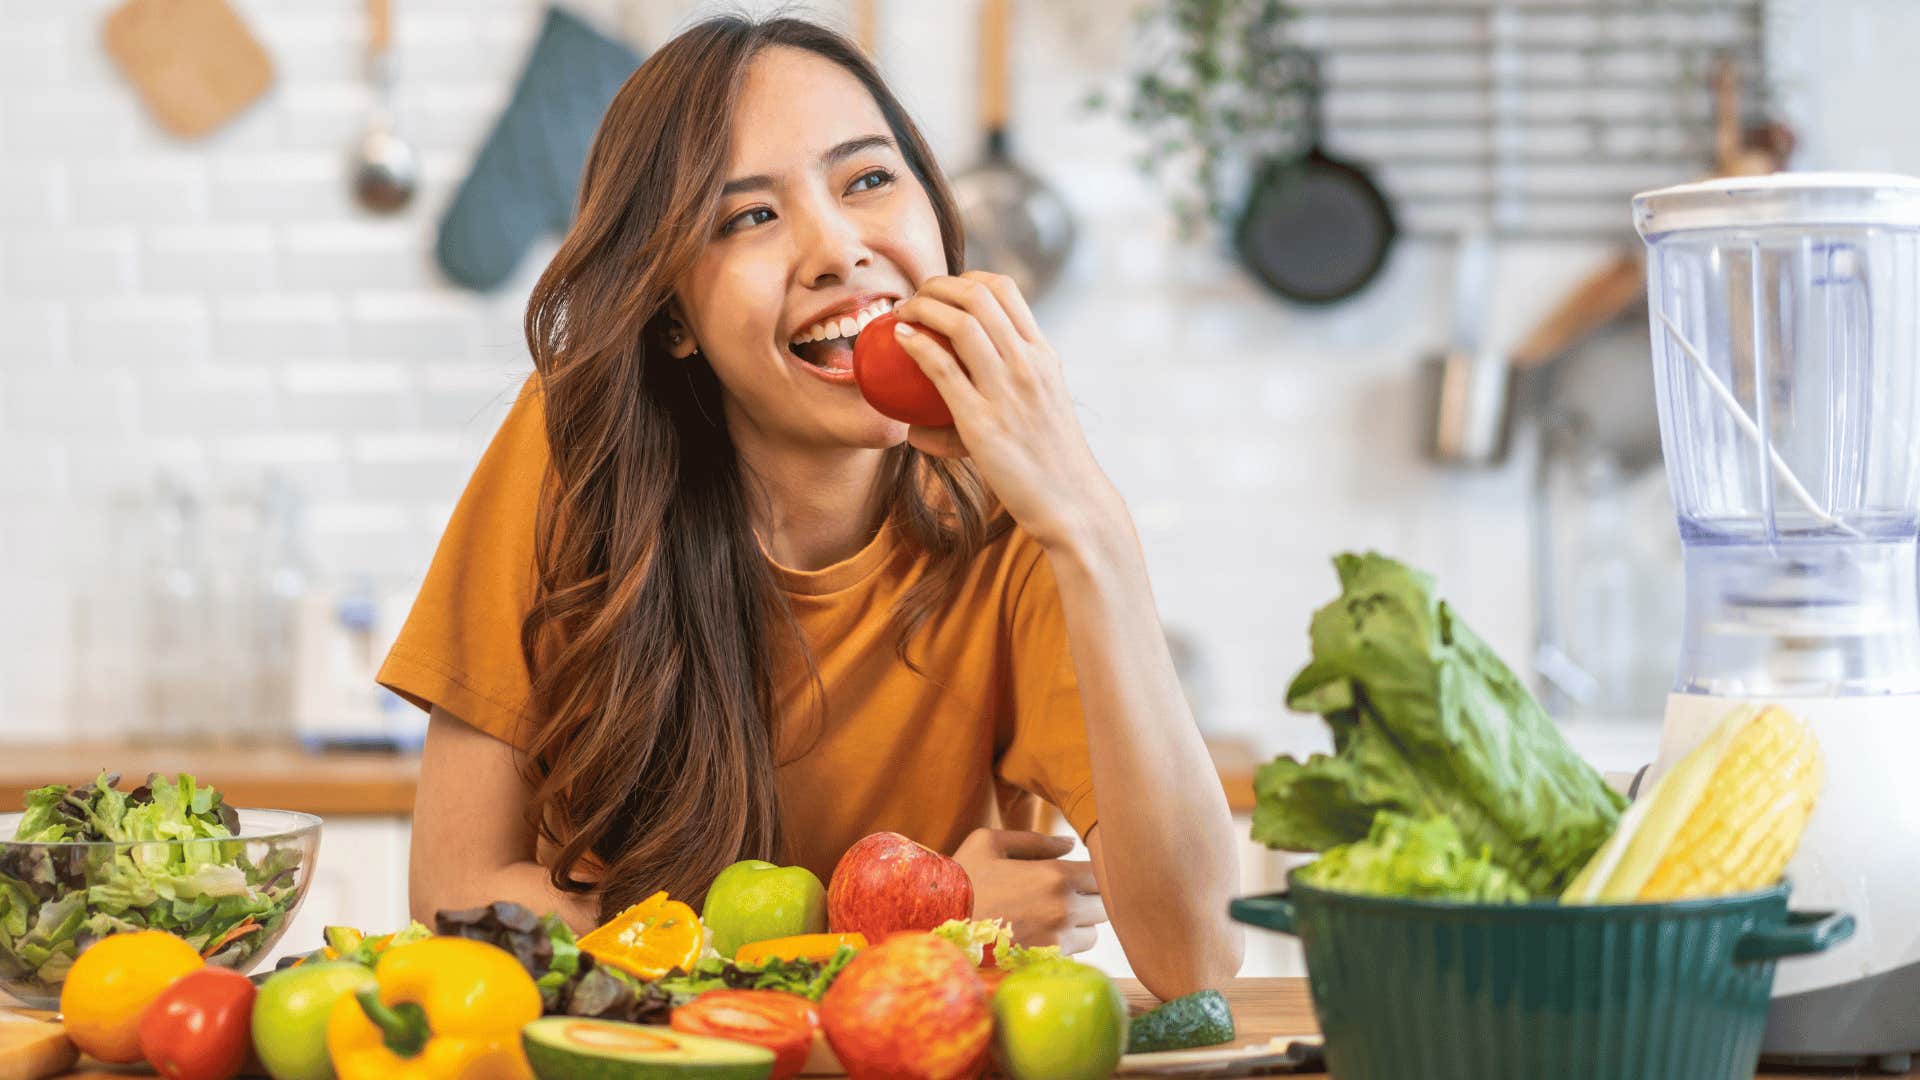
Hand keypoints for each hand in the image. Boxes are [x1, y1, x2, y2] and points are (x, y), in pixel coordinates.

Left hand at [891, 273, 1122, 553]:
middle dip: (937, 284)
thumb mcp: (1041, 406)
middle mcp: (1029, 363)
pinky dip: (917, 345)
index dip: (965, 278)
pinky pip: (942, 369)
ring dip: (922, 306)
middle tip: (914, 297)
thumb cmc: (1051, 460)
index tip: (943, 291)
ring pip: (960, 322)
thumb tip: (962, 388)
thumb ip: (1007, 389)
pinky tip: (900, 339)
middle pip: (978, 295)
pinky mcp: (983, 421)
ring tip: (902, 313)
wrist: (1072, 501)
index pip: (1005, 289)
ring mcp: (1008, 390)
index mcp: (1043, 354)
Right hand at [952, 828, 1106, 953]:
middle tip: (1062, 896)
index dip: (1089, 873)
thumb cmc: (962, 878)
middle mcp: (1063, 909)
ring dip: (1079, 925)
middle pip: (1103, 906)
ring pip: (1092, 933)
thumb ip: (1036, 840)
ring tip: (1050, 917)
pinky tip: (1038, 936)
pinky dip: (1064, 946)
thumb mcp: (990, 843)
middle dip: (1087, 899)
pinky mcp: (1045, 964)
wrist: (935, 924)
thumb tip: (1070, 844)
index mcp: (1055, 875)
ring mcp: (1057, 941)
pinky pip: (1072, 955)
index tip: (1072, 874)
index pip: (1100, 874)